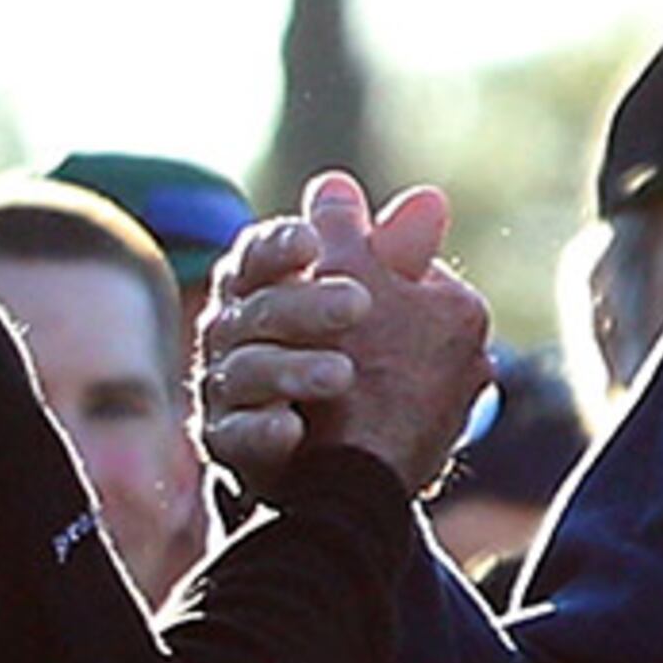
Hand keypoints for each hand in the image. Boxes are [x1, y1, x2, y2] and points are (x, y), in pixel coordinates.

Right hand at [195, 173, 490, 499]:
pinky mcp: (232, 444)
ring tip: (342, 375)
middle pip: (262, 309)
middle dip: (308, 305)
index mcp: (271, 285)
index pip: (261, 254)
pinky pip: (238, 434)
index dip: (279, 245)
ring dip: (294, 368)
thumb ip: (399, 256)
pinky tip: (292, 427)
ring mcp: (232, 390)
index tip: (310, 242)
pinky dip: (264, 429)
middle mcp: (240, 333)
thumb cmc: (364, 364)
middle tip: (359, 305)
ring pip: (247, 369)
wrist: (345, 464)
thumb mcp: (386, 307)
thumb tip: (430, 199)